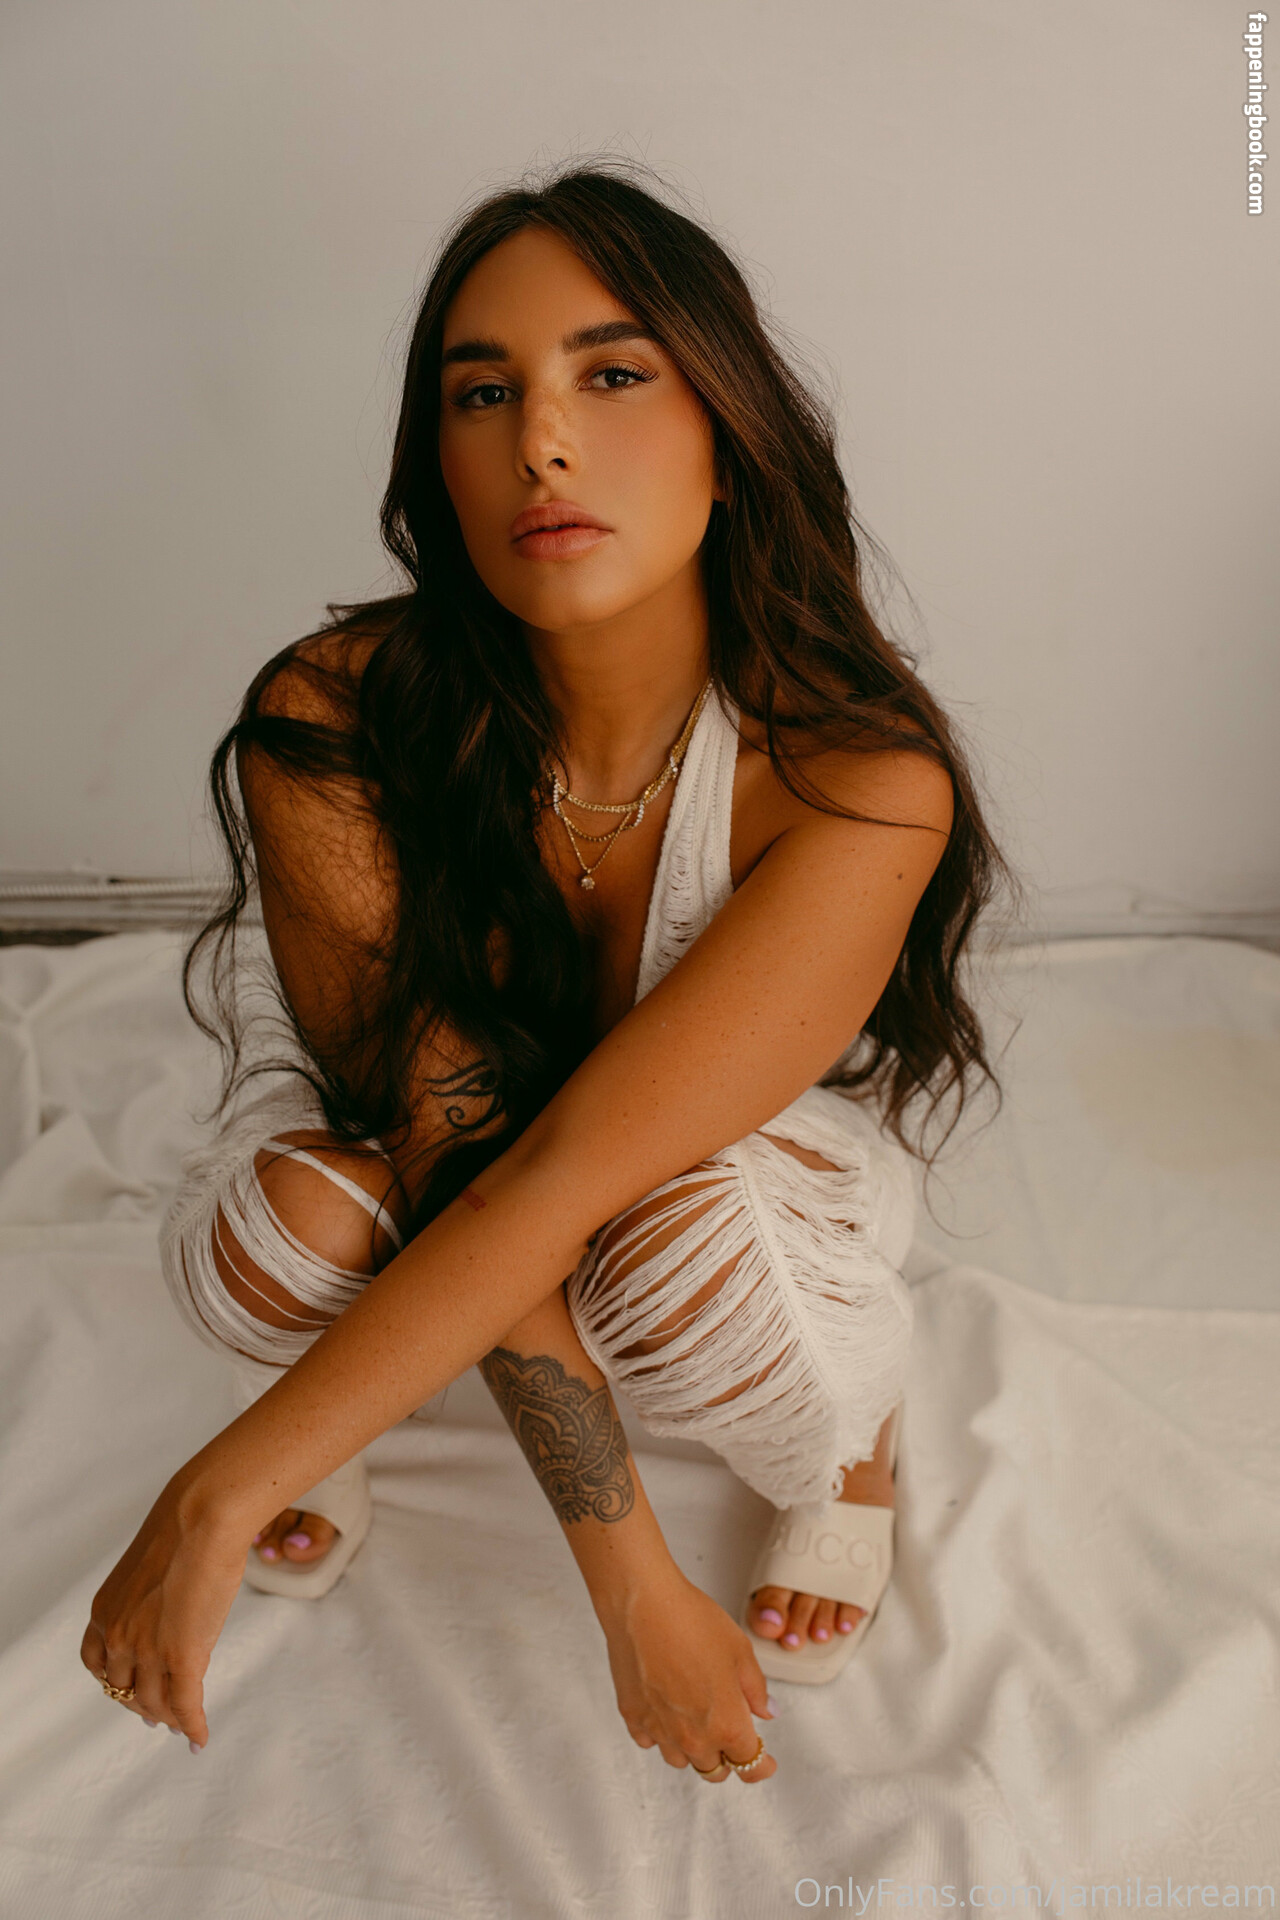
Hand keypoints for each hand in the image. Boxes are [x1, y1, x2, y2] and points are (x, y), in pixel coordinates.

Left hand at [79, 1473, 248, 1748]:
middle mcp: (118, 1635)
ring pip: (154, 1702)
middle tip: (159, 1714)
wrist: (203, 1518)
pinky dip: (192, 1726)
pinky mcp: (181, 1657)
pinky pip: (185, 1705)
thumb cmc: (185, 1527)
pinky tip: (199, 1738)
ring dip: (169, 1718)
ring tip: (183, 1725)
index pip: (98, 1663)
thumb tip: (169, 1613)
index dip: (114, 1681)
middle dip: (142, 1704)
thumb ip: (147, 1598)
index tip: (128, 1688)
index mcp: (104, 1610)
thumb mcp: (148, 1568)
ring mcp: (148, 1649)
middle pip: (125, 1689)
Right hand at [598, 1563, 777, 1783]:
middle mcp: (692, 1738)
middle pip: (714, 1770)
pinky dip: (661, 1735)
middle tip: (730, 1732)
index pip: (749, 1764)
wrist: (644, 1605)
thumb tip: (766, 1712)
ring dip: (693, 1749)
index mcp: (726, 1725)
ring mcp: (659, 1731)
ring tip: (697, 1719)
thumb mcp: (741, 1652)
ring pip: (682, 1761)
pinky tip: (667, 1711)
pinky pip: (650, 1742)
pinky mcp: (633, 1718)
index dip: (761, 1765)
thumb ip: (756, 1691)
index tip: (764, 1762)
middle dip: (727, 1757)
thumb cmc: (692, 1622)